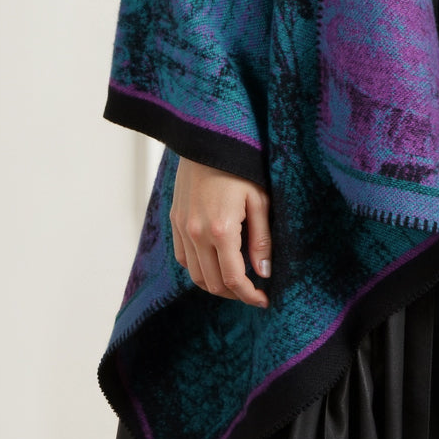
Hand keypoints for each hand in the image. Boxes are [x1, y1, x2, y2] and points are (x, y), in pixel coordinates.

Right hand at [170, 157, 271, 306]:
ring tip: (237, 279)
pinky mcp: (175, 220)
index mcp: (221, 230)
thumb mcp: (259, 199)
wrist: (208, 138)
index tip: (264, 300)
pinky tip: (216, 261)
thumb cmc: (240, 165)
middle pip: (212, 283)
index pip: (233, 279)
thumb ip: (262, 239)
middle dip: (234, 293)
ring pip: (194, 275)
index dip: (249, 296)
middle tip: (253, 291)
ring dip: (215, 284)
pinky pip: (183, 257)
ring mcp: (182, 228)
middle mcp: (196, 233)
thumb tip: (264, 273)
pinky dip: (198, 268)